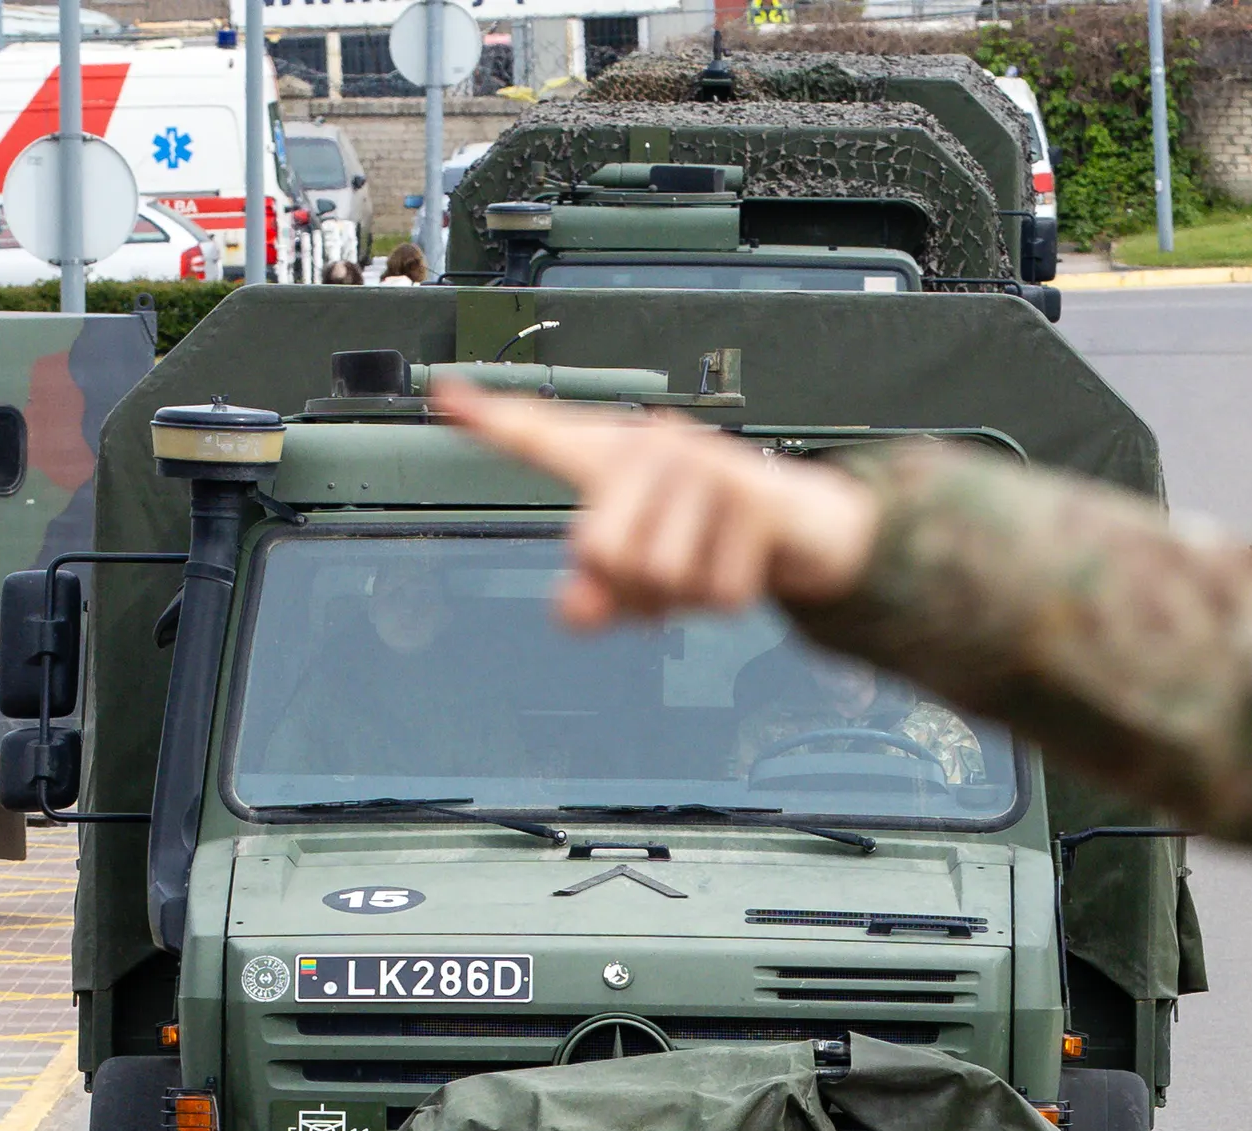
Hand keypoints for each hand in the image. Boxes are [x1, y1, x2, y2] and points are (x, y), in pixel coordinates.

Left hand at [428, 381, 882, 626]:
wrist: (807, 525)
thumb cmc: (712, 537)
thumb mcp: (647, 574)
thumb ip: (599, 594)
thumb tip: (570, 611)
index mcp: (615, 458)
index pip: (541, 437)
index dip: (492, 420)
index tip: (444, 397)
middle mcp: (653, 447)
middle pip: (601, 552)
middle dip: (636, 592)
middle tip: (670, 578)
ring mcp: (704, 465)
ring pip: (661, 576)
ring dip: (689, 598)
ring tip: (711, 565)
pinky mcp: (751, 495)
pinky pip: (717, 590)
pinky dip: (731, 600)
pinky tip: (747, 566)